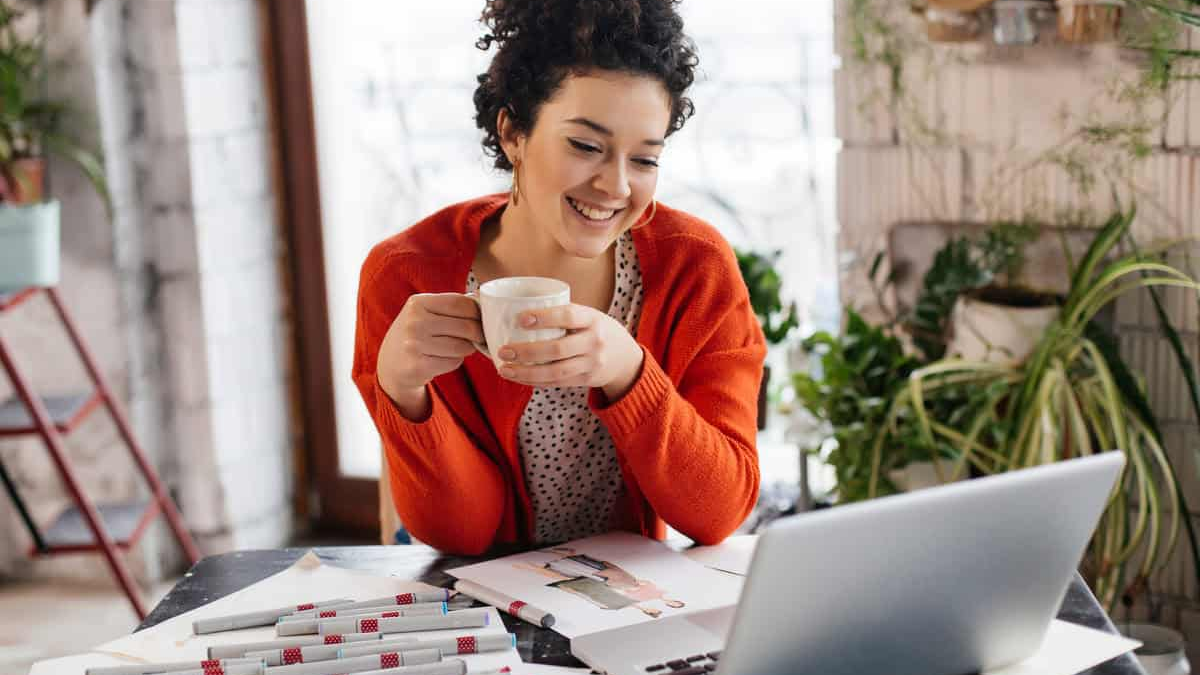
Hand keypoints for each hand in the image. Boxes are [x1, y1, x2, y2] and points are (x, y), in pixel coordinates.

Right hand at [377, 293, 484, 403]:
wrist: (391, 363)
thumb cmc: (416, 333)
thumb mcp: (425, 312)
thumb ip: (450, 306)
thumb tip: (481, 300)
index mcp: (417, 303)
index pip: (460, 303)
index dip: (477, 312)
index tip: (482, 318)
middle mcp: (414, 322)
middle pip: (465, 326)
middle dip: (478, 333)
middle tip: (478, 337)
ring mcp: (415, 345)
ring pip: (462, 346)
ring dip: (467, 348)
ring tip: (457, 347)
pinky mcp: (419, 366)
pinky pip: (454, 362)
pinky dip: (455, 361)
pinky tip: (444, 358)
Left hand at [496, 304, 644, 400]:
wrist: (625, 357)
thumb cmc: (595, 329)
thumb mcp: (588, 315)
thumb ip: (562, 314)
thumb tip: (518, 309)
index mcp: (592, 319)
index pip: (568, 316)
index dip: (544, 318)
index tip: (520, 319)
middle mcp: (594, 342)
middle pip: (558, 349)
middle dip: (527, 351)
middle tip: (504, 350)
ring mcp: (592, 363)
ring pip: (556, 371)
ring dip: (527, 372)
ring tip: (505, 369)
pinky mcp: (587, 380)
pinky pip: (557, 382)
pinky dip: (535, 381)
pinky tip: (518, 377)